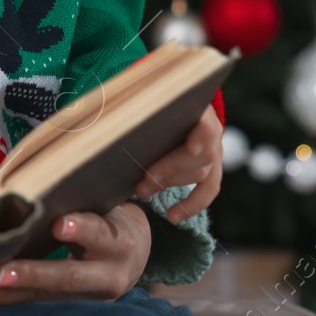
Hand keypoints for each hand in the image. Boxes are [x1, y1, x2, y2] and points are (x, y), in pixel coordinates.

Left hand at [0, 201, 152, 306]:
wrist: (133, 255)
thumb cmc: (109, 218)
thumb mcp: (105, 207)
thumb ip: (78, 202)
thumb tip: (31, 190)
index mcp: (118, 242)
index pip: (99, 233)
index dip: (80, 228)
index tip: (58, 225)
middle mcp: (108, 275)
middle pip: (67, 276)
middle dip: (30, 275)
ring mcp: (89, 298)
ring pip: (44, 298)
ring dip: (4, 296)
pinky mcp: (71, 308)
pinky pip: (35, 306)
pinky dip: (5, 301)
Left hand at [132, 103, 222, 223]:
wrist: (164, 110)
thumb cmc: (145, 99)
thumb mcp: (138, 98)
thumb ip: (130, 102)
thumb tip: (102, 104)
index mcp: (198, 108)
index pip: (207, 123)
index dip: (202, 135)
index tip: (191, 148)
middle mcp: (210, 130)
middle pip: (202, 154)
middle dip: (170, 168)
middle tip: (143, 180)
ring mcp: (213, 151)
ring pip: (201, 173)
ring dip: (170, 183)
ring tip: (142, 190)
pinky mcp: (210, 170)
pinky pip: (207, 191)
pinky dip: (191, 206)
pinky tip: (173, 217)